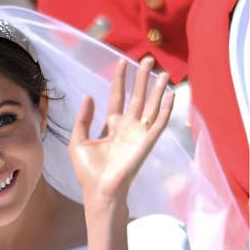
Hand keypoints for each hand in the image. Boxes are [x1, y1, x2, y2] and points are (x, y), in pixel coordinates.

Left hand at [68, 56, 174, 204]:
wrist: (98, 190)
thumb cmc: (88, 170)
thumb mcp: (78, 140)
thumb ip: (83, 119)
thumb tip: (89, 96)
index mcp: (111, 126)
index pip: (118, 97)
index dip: (120, 80)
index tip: (122, 62)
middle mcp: (127, 127)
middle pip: (136, 97)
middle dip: (141, 79)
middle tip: (146, 59)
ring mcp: (138, 134)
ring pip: (150, 106)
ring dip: (157, 89)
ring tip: (162, 72)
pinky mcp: (146, 143)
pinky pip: (159, 123)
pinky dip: (166, 109)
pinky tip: (170, 95)